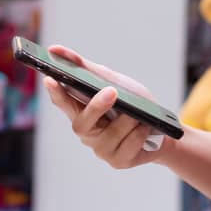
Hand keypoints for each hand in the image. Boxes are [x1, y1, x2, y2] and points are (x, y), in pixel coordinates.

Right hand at [42, 45, 164, 169]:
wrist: (160, 128)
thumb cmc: (131, 102)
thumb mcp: (111, 80)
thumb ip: (85, 67)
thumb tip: (54, 50)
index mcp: (81, 111)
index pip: (62, 102)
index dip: (55, 92)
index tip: (49, 79)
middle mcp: (87, 133)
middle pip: (82, 123)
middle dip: (98, 106)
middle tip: (112, 91)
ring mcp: (100, 149)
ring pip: (111, 134)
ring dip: (129, 120)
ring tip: (139, 114)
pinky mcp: (118, 161)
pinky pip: (128, 145)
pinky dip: (140, 132)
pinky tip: (145, 128)